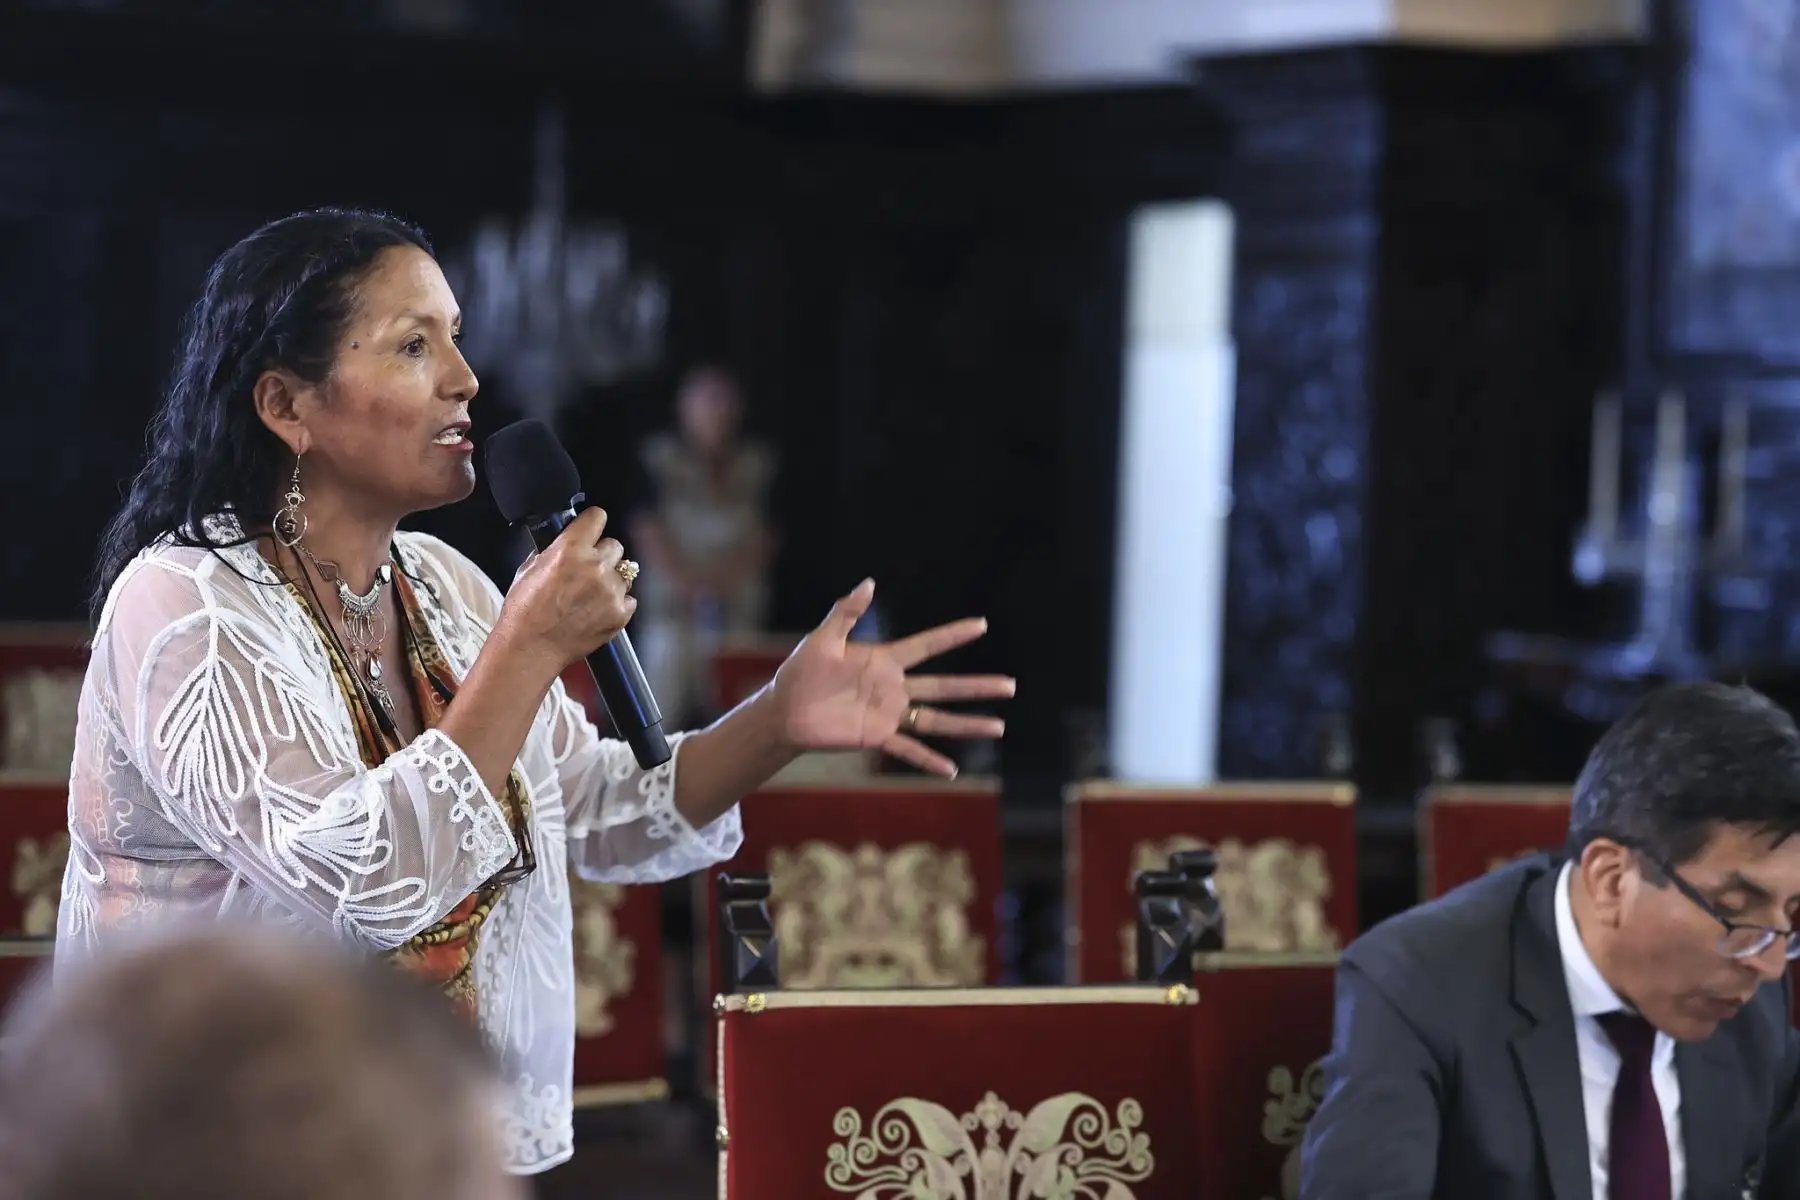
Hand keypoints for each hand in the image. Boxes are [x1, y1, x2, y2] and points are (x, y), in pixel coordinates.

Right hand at [498, 506, 635, 672]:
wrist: (531, 649)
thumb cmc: (524, 612)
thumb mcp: (529, 568)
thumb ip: (554, 550)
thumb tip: (566, 541)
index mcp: (570, 549)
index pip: (597, 516)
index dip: (593, 523)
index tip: (592, 529)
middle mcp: (595, 566)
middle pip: (615, 545)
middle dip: (602, 555)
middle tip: (587, 571)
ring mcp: (611, 591)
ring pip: (625, 573)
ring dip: (612, 579)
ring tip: (592, 595)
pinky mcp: (620, 613)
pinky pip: (629, 599)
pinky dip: (618, 603)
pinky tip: (598, 610)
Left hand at [769, 578, 1013, 776]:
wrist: (784, 710)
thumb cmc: (801, 671)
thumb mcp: (823, 638)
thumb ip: (846, 612)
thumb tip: (869, 583)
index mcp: (884, 660)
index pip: (927, 645)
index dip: (953, 635)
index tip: (981, 625)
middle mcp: (893, 687)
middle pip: (945, 686)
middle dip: (977, 686)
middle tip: (1011, 685)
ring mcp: (889, 714)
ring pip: (937, 719)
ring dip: (967, 723)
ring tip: (999, 725)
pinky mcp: (877, 736)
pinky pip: (908, 750)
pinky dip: (929, 760)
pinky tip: (952, 770)